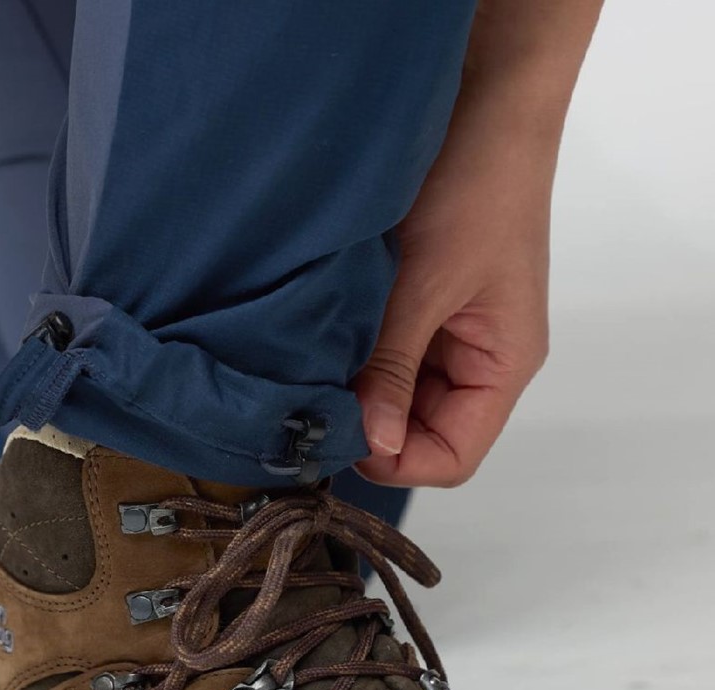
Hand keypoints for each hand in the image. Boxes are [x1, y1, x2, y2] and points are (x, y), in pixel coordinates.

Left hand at [353, 111, 554, 487]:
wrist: (482, 101)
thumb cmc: (477, 186)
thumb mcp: (427, 284)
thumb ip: (395, 367)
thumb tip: (373, 443)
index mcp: (502, 366)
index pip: (452, 458)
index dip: (397, 462)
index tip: (339, 435)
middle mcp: (476, 362)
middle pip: (419, 434)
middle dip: (369, 424)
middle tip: (312, 400)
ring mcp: (445, 338)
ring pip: (395, 398)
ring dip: (358, 389)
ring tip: (318, 361)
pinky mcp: (418, 311)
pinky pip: (385, 357)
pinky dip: (355, 358)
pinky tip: (325, 338)